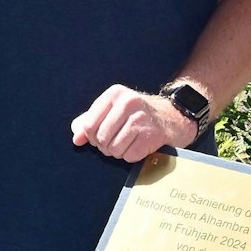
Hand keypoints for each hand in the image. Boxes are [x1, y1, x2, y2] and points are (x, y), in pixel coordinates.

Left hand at [72, 84, 196, 162]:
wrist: (173, 117)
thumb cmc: (137, 115)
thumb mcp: (112, 111)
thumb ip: (89, 122)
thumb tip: (77, 139)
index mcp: (115, 94)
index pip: (88, 125)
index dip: (91, 136)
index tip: (100, 135)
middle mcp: (128, 102)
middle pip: (100, 139)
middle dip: (105, 146)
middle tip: (116, 141)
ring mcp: (141, 119)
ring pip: (113, 149)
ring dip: (119, 152)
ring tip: (128, 142)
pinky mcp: (151, 135)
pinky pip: (129, 156)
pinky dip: (132, 156)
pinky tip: (139, 146)